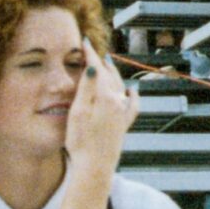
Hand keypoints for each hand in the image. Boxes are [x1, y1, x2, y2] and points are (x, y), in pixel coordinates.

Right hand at [63, 45, 137, 176]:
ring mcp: (122, 113)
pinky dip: (132, 95)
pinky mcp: (124, 124)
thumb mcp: (77, 113)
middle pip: (109, 75)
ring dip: (113, 73)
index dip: (90, 54)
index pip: (96, 69)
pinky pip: (132, 104)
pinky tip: (131, 90)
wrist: (95, 167)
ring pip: (119, 85)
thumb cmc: (81, 142)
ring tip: (107, 63)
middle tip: (92, 50)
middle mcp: (117, 102)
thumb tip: (93, 67)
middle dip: (100, 61)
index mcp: (105, 96)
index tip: (84, 41)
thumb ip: (86, 89)